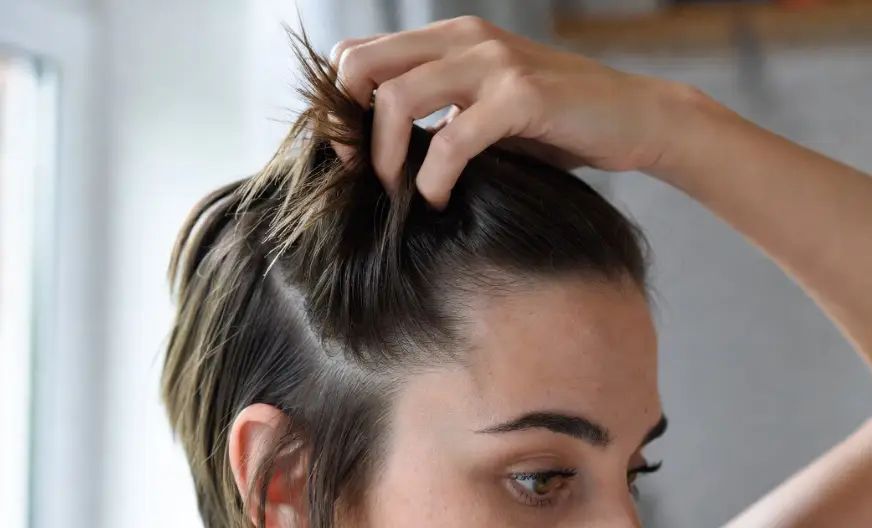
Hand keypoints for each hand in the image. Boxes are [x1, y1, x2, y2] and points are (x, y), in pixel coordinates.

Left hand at [331, 16, 687, 207]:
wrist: (635, 118)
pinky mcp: (523, 95)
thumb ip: (438, 114)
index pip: (357, 54)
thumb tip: (377, 154)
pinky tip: (440, 201)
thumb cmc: (556, 124)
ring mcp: (493, 63)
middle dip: (349, 129)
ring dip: (386, 157)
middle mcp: (464, 39)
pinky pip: (454, 139)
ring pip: (397, 98)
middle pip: (360, 66)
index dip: (341, 106)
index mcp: (449, 39)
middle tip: (365, 176)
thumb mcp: (484, 109)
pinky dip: (435, 178)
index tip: (354, 156)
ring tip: (399, 195)